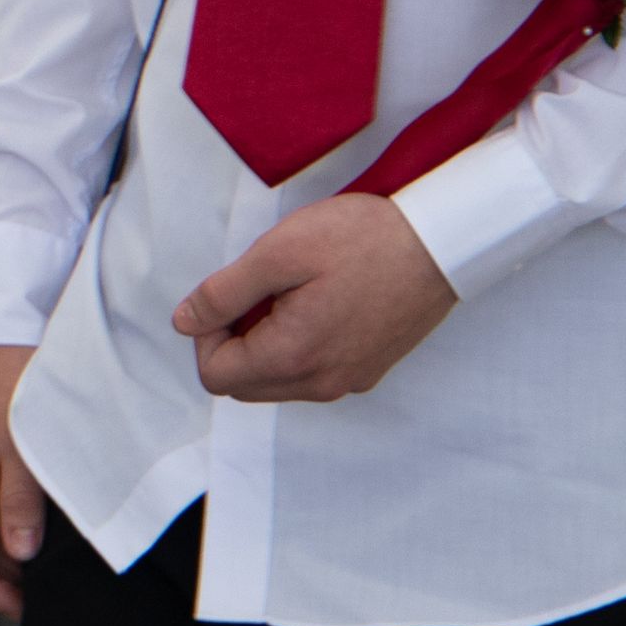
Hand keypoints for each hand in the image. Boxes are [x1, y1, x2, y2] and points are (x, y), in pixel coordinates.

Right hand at [0, 345, 46, 616]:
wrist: (1, 324)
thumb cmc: (10, 372)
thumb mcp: (21, 439)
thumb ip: (21, 499)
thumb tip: (22, 553)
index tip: (27, 607)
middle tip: (47, 588)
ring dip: (1, 551)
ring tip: (47, 560)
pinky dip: (0, 525)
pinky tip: (34, 527)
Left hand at [175, 192, 457, 404]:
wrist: (442, 243)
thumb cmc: (361, 240)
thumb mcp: (277, 253)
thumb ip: (223, 293)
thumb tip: (183, 323)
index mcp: (294, 358)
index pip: (215, 376)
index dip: (205, 332)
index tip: (226, 294)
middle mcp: (322, 383)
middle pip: (243, 385)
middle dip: (232, 341)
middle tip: (254, 291)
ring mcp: (350, 381)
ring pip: (277, 382)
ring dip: (263, 344)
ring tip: (286, 293)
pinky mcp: (369, 370)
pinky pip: (311, 374)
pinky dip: (295, 347)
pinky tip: (314, 302)